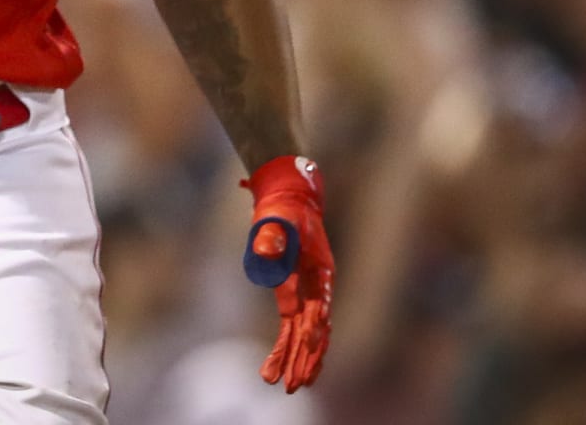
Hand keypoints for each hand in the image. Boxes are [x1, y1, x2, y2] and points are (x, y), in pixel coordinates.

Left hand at [241, 155, 333, 391]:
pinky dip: (291, 345)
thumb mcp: (275, 218)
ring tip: (290, 387)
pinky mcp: (297, 293)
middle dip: (305, 358)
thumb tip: (266, 254)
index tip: (303, 344)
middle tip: (293, 386)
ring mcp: (310, 292)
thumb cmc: (282, 209)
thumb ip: (271, 237)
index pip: (316, 305)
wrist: (289, 199)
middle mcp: (319, 286)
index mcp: (319, 270)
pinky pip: (297, 325)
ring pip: (309, 334)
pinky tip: (283, 365)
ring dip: (300, 360)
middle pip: (315, 329)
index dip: (310, 326)